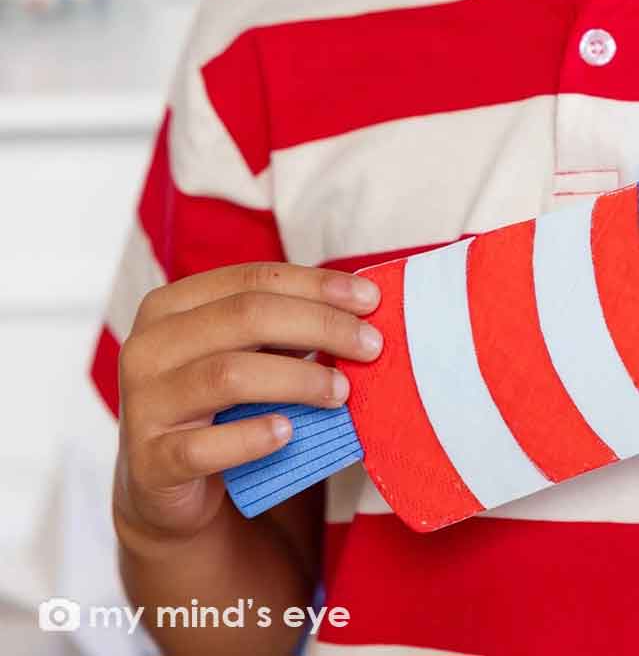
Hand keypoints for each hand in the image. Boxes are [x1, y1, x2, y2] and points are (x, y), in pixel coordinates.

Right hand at [114, 262, 383, 551]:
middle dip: (319, 325)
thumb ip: (285, 327)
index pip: (254, 278)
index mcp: (170, 305)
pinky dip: (252, 437)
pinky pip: (204, 447)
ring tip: (342, 391)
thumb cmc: (217, 402)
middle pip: (246, 316)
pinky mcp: (148, 463)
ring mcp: (142, 405)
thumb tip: (360, 309)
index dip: (317, 285)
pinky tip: (288, 432)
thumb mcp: (245, 353)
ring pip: (229, 374)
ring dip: (298, 379)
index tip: (371, 300)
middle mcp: (147, 347)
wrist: (163, 485)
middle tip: (372, 346)